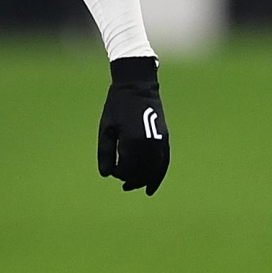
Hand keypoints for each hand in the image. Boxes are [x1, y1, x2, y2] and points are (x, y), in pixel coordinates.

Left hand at [98, 57, 168, 194]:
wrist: (137, 86)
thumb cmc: (117, 106)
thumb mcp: (106, 129)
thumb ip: (106, 153)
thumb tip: (107, 175)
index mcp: (132, 141)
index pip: (127, 169)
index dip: (119, 173)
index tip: (113, 170)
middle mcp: (149, 144)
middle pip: (142, 172)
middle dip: (132, 179)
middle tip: (123, 184)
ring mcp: (159, 141)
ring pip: (154, 170)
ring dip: (145, 180)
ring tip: (135, 186)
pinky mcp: (165, 138)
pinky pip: (164, 162)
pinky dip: (158, 175)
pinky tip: (151, 186)